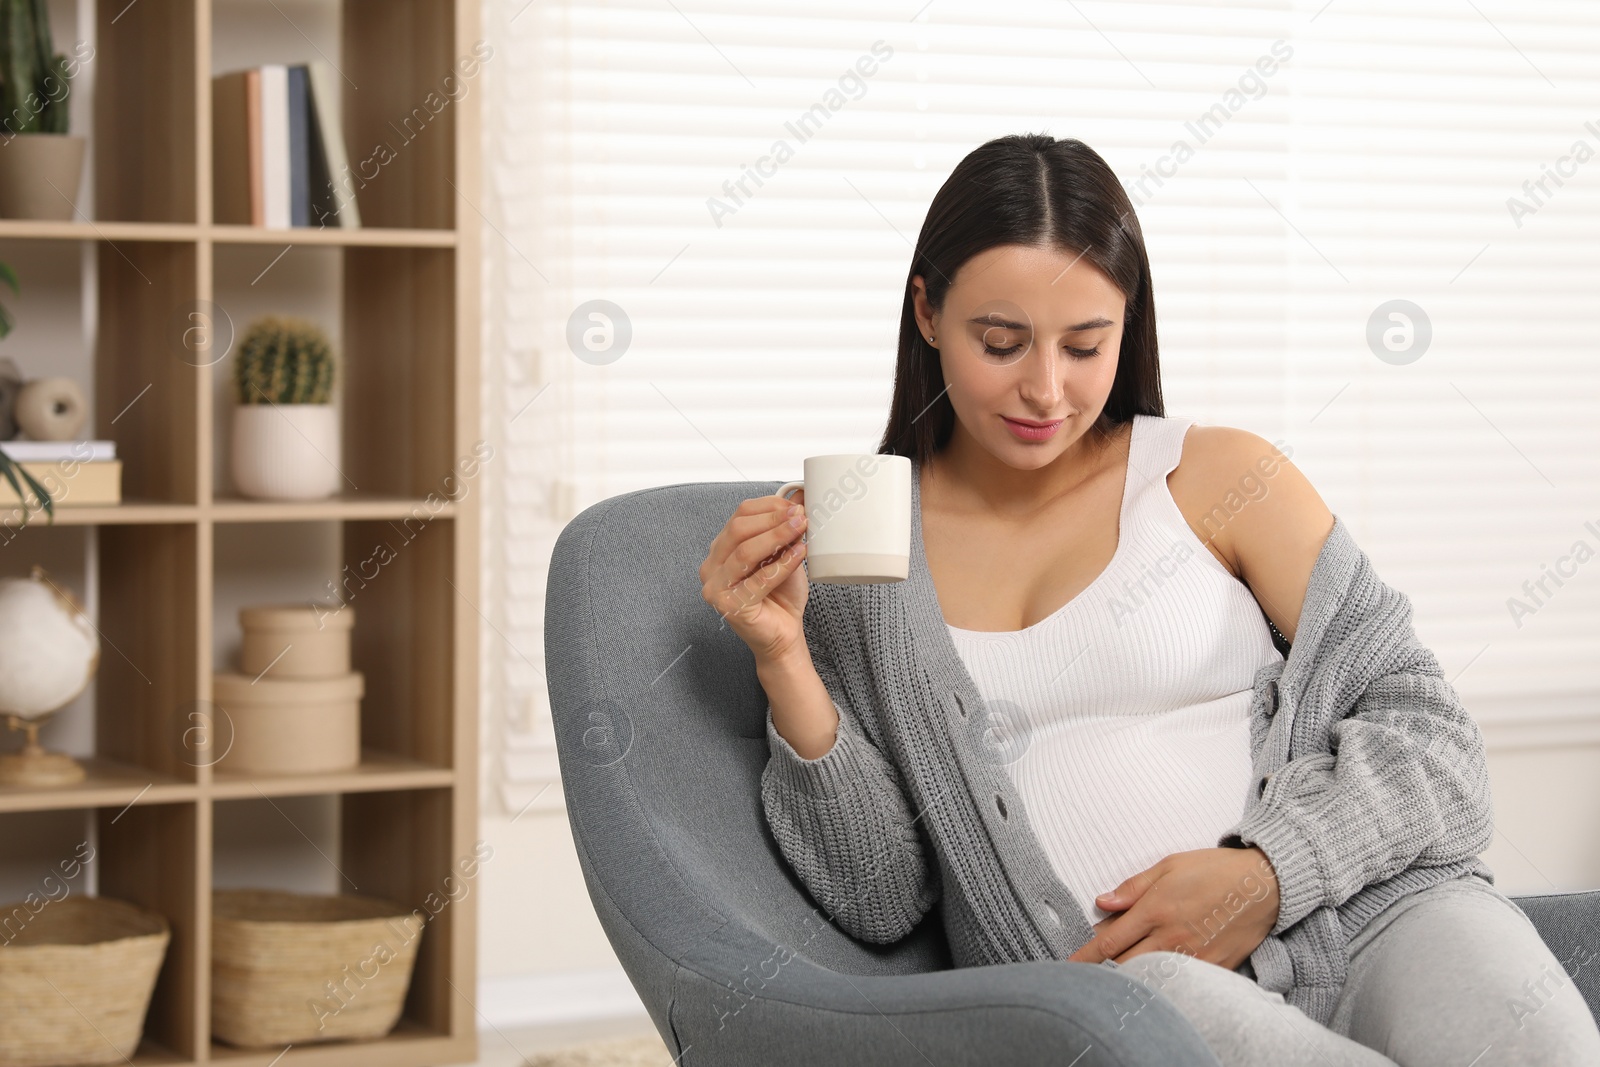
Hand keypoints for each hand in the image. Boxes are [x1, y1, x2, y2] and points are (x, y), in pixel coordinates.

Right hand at [699, 490, 809, 662]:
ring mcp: (715, 587)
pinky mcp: (728, 605)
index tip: (797, 505)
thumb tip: (800, 495)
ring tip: (802, 530)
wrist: (783, 632)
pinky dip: (781, 565)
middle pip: (739, 530)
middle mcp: (712, 565)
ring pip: (745, 553)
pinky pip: (756, 581)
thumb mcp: (786, 552)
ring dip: (777, 537)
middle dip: (773, 520)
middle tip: (801, 516)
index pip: (740, 515)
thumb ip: (787, 526)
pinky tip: (799, 554)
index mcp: (721, 548)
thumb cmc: (781, 594)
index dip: (769, 507)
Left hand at [1066, 847, 1279, 970]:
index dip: (1084, 958)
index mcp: (1155, 910)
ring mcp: (1193, 958)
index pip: (1109, 943)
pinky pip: (1180, 984)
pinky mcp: (1214, 970)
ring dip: (1130, 979)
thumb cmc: (1215, 870)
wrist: (1265, 885)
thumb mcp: (1169, 866)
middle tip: (1086, 976)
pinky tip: (1154, 979)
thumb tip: (1102, 902)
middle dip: (1101, 973)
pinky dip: (1162, 983)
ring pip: (1149, 978)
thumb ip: (1133, 887)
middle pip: (1124, 967)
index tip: (1067, 968)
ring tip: (1115, 979)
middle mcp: (1171, 938)